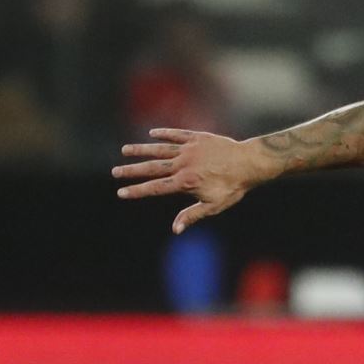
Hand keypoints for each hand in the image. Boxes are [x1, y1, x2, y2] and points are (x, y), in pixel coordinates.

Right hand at [112, 128, 269, 232]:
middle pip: (152, 167)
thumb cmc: (233, 187)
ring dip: (141, 149)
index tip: (121, 192)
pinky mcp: (197, 138)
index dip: (137, 191)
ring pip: (160, 149)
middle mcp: (182, 164)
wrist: (249, 163)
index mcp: (185, 182)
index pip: (155, 188)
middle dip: (131, 170)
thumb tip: (175, 229)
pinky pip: (177, 134)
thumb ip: (192, 215)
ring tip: (125, 150)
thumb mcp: (213, 205)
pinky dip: (164, 133)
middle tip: (114, 171)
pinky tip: (152, 134)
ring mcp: (189, 149)